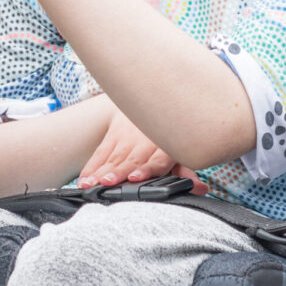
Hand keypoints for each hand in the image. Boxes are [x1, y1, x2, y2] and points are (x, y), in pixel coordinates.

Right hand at [77, 107, 207, 194]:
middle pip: (130, 157)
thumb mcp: (178, 148)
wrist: (153, 96)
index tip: (136, 177)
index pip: (156, 158)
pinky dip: (92, 166)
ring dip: (100, 170)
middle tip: (107, 182)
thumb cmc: (168, 132)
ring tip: (91, 183)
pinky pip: (101, 151)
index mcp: (164, 143)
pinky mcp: (114, 133)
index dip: (147, 168)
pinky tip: (84, 179)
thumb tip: (201, 189)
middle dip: (118, 171)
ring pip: (113, 154)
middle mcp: (144, 138)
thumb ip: (185, 170)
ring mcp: (127, 134)